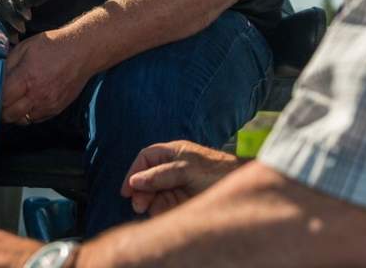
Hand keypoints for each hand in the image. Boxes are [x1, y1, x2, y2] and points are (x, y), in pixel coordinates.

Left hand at [0, 29, 90, 125]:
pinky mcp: (56, 108)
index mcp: (26, 77)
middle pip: (9, 115)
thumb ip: (8, 62)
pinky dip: (29, 114)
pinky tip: (30, 101)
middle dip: (1, 109)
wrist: (82, 52)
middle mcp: (37, 94)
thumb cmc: (55, 46)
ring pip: (22, 120)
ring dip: (14, 114)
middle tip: (1, 99)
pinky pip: (36, 119)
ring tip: (15, 101)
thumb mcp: (26, 47)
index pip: (1, 99)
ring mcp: (47, 104)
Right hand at [120, 140, 240, 215]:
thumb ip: (160, 175)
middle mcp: (171, 168)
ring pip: (154, 196)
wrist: (238, 187)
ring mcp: (175, 184)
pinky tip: (168, 212)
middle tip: (140, 206)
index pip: (145, 159)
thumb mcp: (187, 170)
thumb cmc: (216, 171)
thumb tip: (135, 181)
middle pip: (146, 180)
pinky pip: (164, 207)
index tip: (127, 191)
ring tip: (156, 209)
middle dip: (142, 193)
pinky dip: (162, 211)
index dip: (134, 173)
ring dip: (152, 203)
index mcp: (172, 153)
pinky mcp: (180, 201)